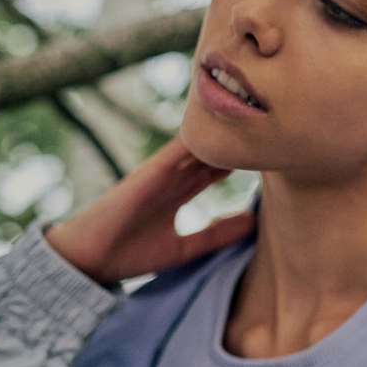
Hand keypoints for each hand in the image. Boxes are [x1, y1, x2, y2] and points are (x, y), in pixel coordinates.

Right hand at [45, 137, 256, 285]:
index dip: (244, 156)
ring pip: (200, 142)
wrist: (91, 259)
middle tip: (275, 119)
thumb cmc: (131, 255)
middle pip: (213, 148)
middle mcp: (173, 175)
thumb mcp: (186, 248)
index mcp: (179, 190)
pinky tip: (223, 120)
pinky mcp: (151, 172)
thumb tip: (253, 224)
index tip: (274, 147)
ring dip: (223, 128)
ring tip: (256, 107)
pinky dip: (200, 135)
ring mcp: (162, 170)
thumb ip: (217, 234)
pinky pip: (179, 148)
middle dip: (239, 136)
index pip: (218, 167)